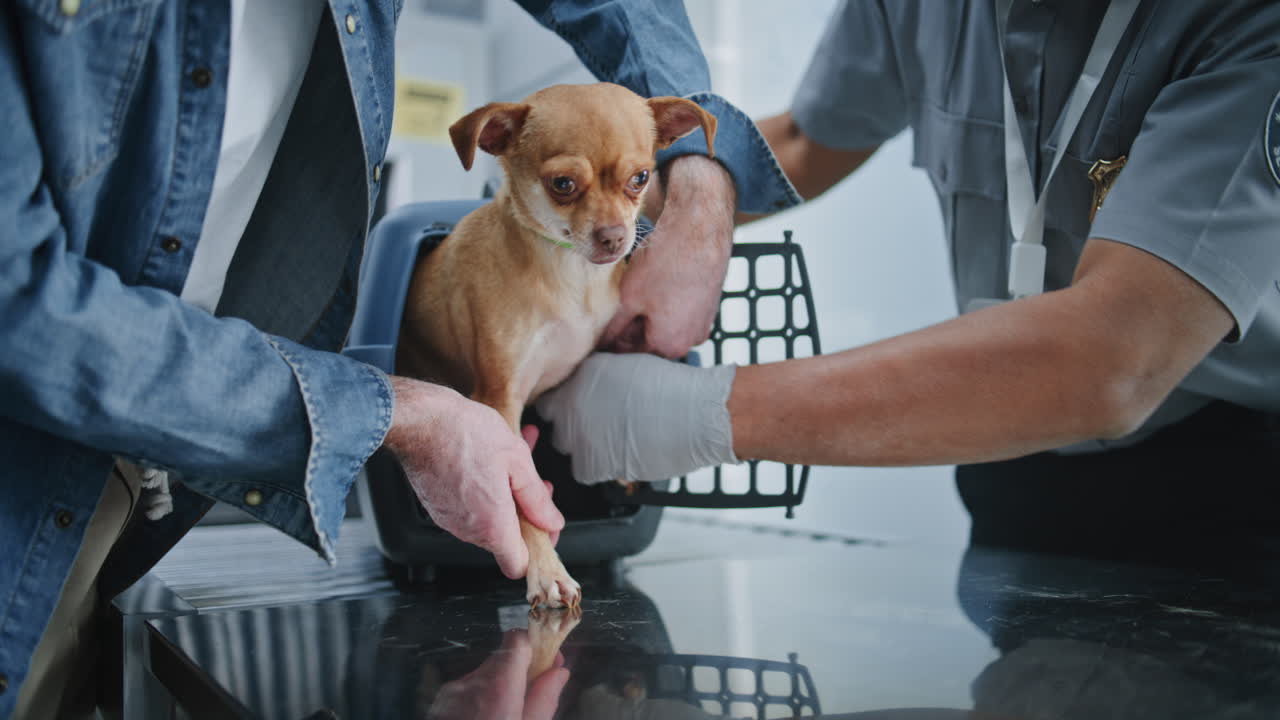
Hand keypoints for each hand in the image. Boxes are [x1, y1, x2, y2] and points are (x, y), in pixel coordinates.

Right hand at [383, 377, 564, 577]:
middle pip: (505, 538)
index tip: (544, 528)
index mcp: (492, 525)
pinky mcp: (437, 505)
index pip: (517, 565)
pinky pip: (468, 507)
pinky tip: (490, 461)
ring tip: (514, 462)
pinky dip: (483, 490)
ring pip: (487, 519)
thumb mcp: (516, 460)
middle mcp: (467, 529)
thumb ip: (536, 498)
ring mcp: (449, 519)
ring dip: (505, 496)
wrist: (419, 420)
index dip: (537, 549)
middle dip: (524, 511)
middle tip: (535, 485)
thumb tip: (551, 521)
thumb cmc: (464, 434)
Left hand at [426, 630, 569, 719]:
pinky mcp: (439, 705)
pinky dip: (480, 701)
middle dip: (521, 673)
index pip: (517, 639)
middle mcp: (472, 681)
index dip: (535, 646)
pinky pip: (467, 692)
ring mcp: (451, 693)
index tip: (549, 662)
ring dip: (499, 690)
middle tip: (533, 699)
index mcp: (498, 685)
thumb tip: (559, 672)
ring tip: (506, 718)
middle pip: (502, 659)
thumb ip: (544, 700)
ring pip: (484, 677)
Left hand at [534, 353, 737, 483]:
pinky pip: (584, 470)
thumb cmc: (672, 388)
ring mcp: (579, 436)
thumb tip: (591, 386)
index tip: (574, 405)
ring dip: (585, 446)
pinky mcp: (593, 465)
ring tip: (613, 440)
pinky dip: (598, 467)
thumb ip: (599, 376)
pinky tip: (618, 456)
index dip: (564, 402)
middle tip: (597, 423)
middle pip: (555, 423)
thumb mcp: (627, 365)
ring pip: (569, 449)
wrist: (694, 415)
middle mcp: (571, 406)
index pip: (551, 394)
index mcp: (579, 378)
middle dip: (572, 425)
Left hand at [600, 155, 735, 357]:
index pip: (631, 353)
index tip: (598, 334)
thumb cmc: (664, 264)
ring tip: (634, 293)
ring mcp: (703, 322)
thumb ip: (614, 327)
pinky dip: (666, 304)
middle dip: (631, 329)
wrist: (700, 228)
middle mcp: (691, 340)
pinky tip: (654, 284)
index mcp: (669, 345)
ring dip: (648, 315)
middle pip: (651, 341)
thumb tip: (603, 343)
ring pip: (666, 325)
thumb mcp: (628, 298)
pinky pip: (682, 312)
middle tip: (612, 311)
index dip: (611, 343)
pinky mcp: (709, 304)